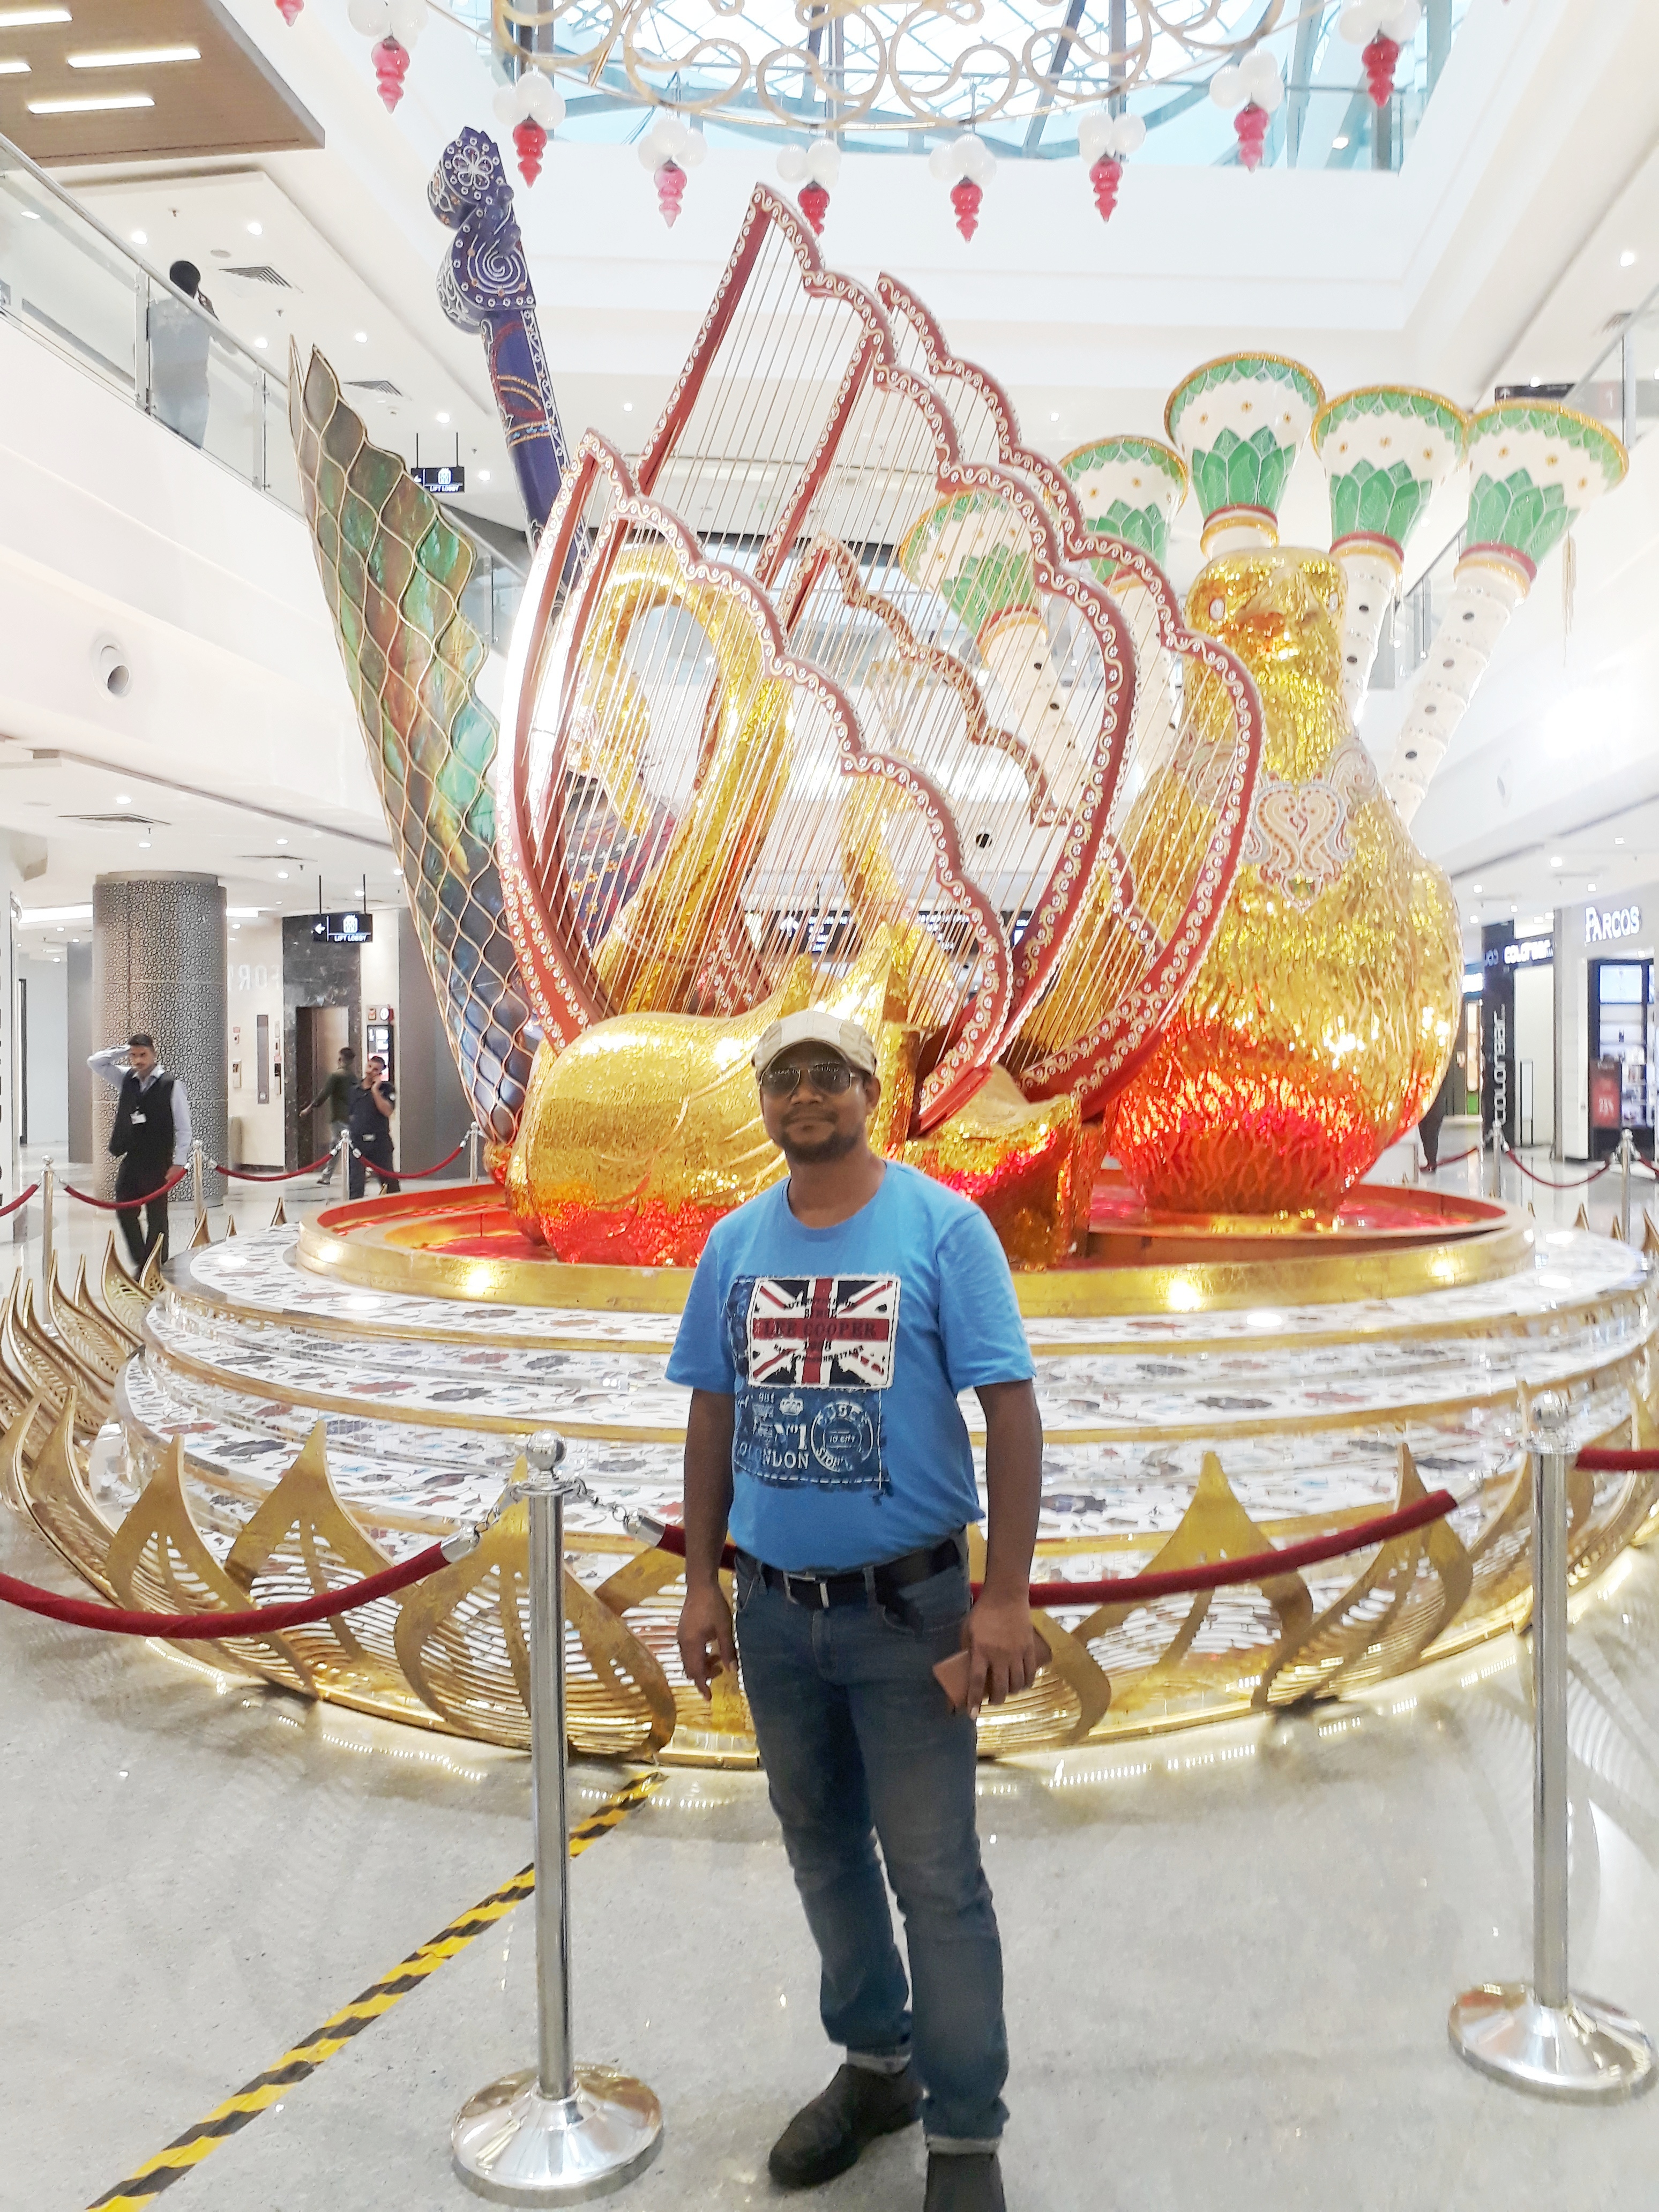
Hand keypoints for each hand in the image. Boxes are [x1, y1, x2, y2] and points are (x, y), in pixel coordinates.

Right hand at [677, 1578, 736, 1699]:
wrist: (700, 1586)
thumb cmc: (713, 1606)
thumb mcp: (725, 1628)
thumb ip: (728, 1651)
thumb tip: (732, 1671)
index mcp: (692, 1644)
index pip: (696, 1672)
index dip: (702, 1686)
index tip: (709, 1698)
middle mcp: (683, 1643)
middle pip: (690, 1669)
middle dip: (704, 1674)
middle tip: (720, 1670)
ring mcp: (681, 1637)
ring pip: (689, 1660)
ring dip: (702, 1664)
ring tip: (718, 1656)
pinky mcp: (682, 1631)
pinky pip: (688, 1651)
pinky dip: (699, 1656)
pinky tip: (711, 1647)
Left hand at [962, 1594, 1042, 1710]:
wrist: (1006, 1596)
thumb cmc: (983, 1612)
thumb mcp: (968, 1630)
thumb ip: (967, 1649)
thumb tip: (964, 1667)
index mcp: (981, 1651)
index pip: (977, 1682)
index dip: (974, 1700)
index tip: (972, 1714)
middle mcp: (1000, 1656)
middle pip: (1001, 1688)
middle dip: (997, 1701)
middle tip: (993, 1701)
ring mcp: (1016, 1653)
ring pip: (1017, 1684)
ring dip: (1012, 1693)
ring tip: (1007, 1691)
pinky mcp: (1029, 1649)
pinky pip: (1031, 1673)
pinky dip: (1027, 1683)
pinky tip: (1022, 1684)